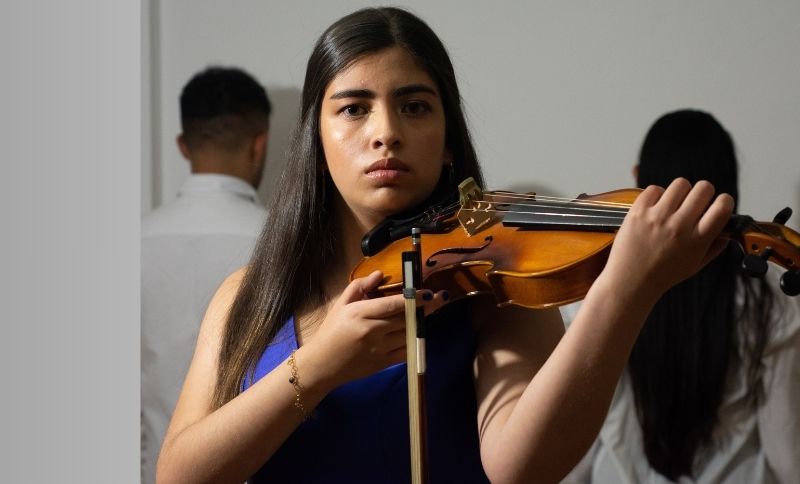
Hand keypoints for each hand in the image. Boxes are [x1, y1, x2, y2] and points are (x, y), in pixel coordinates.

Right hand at [301, 270, 443, 386]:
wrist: (322, 365)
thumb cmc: (331, 332)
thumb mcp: (341, 305)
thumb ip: (360, 286)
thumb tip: (380, 274)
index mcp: (359, 313)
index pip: (392, 304)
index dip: (413, 298)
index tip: (427, 292)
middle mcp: (371, 331)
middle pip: (405, 318)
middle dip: (425, 308)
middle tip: (439, 298)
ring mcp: (378, 349)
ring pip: (408, 334)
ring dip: (421, 323)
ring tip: (430, 312)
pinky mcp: (383, 364)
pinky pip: (406, 351)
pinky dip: (415, 342)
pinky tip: (418, 332)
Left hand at [601, 178, 733, 303]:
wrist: (630, 282)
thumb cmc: (662, 275)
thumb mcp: (695, 265)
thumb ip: (714, 247)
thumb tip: (728, 231)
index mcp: (697, 239)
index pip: (723, 206)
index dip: (724, 201)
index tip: (717, 205)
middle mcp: (679, 226)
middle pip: (704, 188)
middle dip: (703, 193)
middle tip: (694, 204)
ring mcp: (657, 217)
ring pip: (680, 184)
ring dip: (680, 192)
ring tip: (673, 205)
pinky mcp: (638, 212)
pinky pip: (654, 189)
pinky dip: (656, 196)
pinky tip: (655, 208)